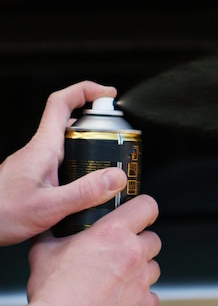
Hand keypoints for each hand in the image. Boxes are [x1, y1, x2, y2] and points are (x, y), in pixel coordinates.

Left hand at [0, 81, 127, 244]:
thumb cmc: (1, 215)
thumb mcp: (48, 208)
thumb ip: (85, 192)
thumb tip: (115, 177)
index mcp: (42, 148)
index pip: (62, 102)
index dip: (86, 91)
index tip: (108, 94)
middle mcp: (39, 150)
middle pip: (72, 122)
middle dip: (99, 126)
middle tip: (118, 138)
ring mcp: (36, 162)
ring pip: (69, 143)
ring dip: (91, 148)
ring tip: (108, 166)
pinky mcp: (36, 176)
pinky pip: (63, 161)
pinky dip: (80, 165)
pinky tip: (87, 188)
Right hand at [13, 195, 160, 305]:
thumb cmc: (53, 294)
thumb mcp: (44, 252)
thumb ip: (52, 233)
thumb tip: (49, 227)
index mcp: (113, 233)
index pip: (147, 206)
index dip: (143, 209)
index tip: (138, 215)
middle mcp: (133, 253)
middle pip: (152, 239)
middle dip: (139, 244)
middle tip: (119, 254)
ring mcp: (142, 279)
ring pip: (153, 267)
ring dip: (140, 270)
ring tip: (117, 279)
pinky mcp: (145, 304)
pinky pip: (152, 295)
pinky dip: (140, 297)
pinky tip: (121, 299)